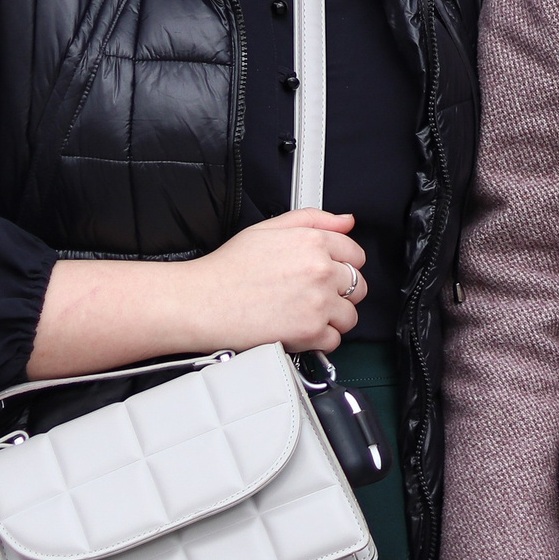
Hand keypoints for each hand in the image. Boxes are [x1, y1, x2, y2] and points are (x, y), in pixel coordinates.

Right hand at [177, 209, 365, 353]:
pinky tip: (298, 330)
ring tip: (304, 314)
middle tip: (314, 296)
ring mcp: (317, 302)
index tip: (329, 274)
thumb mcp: (269, 228)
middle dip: (340, 292)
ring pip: (350, 315)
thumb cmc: (228, 268)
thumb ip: (313, 219)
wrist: (201, 301)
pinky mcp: (309, 332)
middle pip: (357, 286)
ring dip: (332, 318)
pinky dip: (319, 340)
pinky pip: (334, 340)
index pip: (356, 254)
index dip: (342, 265)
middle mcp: (321, 270)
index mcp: (313, 242)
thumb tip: (346, 221)